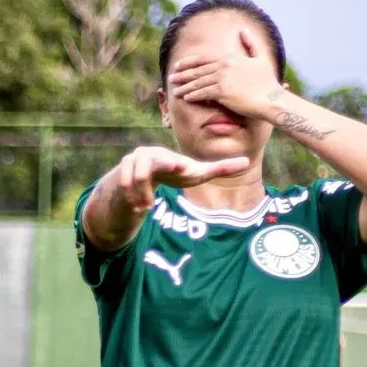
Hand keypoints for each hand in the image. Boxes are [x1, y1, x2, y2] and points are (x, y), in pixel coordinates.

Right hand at [105, 145, 252, 211]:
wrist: (142, 177)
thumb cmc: (173, 174)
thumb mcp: (196, 173)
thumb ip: (220, 169)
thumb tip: (247, 162)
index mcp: (165, 156)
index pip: (167, 160)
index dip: (170, 165)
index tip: (179, 168)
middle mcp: (145, 156)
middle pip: (143, 169)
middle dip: (143, 185)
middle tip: (148, 205)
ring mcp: (129, 164)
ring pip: (133, 181)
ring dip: (139, 197)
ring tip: (145, 209)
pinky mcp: (119, 175)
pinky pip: (123, 188)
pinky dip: (131, 199)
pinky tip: (138, 209)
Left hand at [166, 26, 281, 115]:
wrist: (271, 99)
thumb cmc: (267, 82)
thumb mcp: (260, 58)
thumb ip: (250, 44)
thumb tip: (243, 30)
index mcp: (231, 58)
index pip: (204, 58)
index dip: (189, 62)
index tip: (178, 65)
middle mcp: (225, 66)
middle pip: (198, 70)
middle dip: (182, 74)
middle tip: (170, 78)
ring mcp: (223, 78)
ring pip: (198, 82)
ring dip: (185, 86)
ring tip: (175, 91)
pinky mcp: (222, 91)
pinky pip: (202, 93)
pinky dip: (193, 95)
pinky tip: (185, 98)